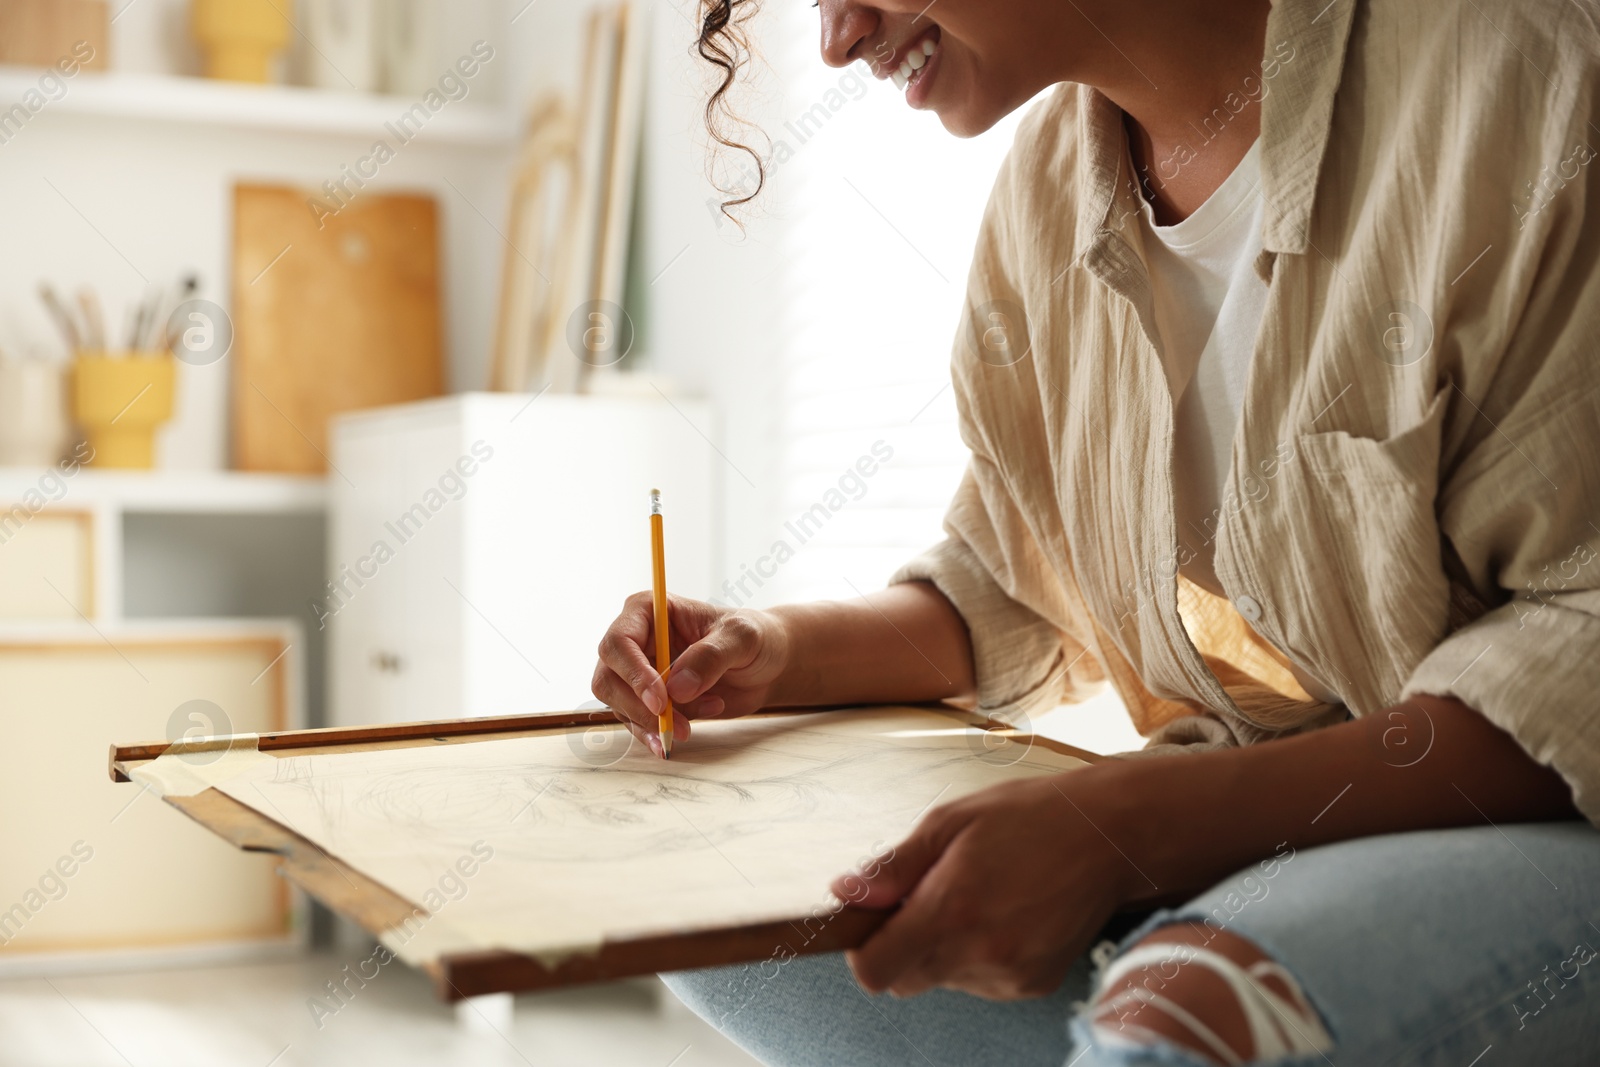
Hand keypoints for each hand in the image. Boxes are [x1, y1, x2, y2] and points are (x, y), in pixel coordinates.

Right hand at [591, 593, 791, 754]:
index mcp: (648, 611)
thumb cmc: (754, 637)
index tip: (661, 700)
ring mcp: (638, 672)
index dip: (633, 673)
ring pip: (619, 705)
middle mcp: (636, 640)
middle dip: (639, 706)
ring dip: (655, 722)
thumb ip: (712, 656)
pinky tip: (686, 733)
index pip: (618, 642)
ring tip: (708, 710)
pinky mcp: (647, 699)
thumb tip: (676, 688)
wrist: (767, 664)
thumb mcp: (742, 638)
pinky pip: (636, 722)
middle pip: (608, 678)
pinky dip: (657, 734)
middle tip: (677, 723)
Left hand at [831, 769, 1135, 999]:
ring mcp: (1011, 974)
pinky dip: (980, 956)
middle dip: (903, 946)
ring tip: (979, 896)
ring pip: (944, 980)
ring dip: (944, 949)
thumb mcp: (949, 823)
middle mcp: (981, 952)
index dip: (865, 949)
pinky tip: (1004, 914)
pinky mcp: (1034, 984)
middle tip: (930, 897)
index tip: (875, 922)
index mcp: (951, 909)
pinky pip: (982, 983)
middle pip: (905, 980)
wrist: (1107, 834)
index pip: (876, 971)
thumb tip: (845, 892)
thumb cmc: (1028, 817)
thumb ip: (893, 866)